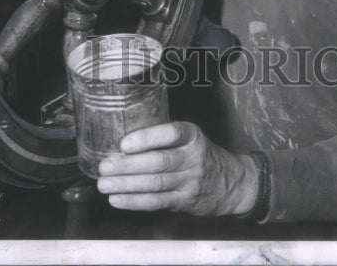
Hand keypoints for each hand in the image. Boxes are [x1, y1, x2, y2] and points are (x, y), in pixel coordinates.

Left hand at [96, 122, 259, 216]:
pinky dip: (135, 202)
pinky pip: (157, 202)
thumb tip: (122, 144)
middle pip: (158, 162)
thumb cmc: (200, 155)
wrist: (231, 183)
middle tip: (104, 167)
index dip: (146, 138)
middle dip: (128, 165)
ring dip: (126, 185)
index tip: (123, 144)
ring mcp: (190, 182)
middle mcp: (193, 158)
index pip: (170, 133)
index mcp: (192, 136)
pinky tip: (117, 199)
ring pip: (155, 184)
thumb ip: (164, 139)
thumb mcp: (190, 138)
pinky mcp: (185, 202)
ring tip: (104, 184)